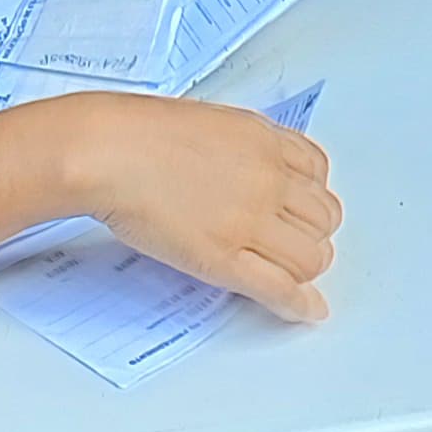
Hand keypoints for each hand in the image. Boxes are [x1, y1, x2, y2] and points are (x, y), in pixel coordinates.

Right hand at [65, 95, 340, 323]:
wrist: (108, 151)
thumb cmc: (139, 133)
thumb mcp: (210, 121)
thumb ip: (242, 145)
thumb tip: (247, 168)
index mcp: (264, 140)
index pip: (319, 174)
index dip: (312, 195)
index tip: (302, 208)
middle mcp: (268, 178)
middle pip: (323, 218)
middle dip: (313, 232)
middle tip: (292, 243)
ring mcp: (250, 220)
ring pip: (311, 257)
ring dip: (305, 267)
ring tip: (289, 272)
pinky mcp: (225, 258)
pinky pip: (280, 289)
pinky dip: (300, 305)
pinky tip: (305, 310)